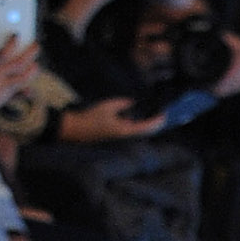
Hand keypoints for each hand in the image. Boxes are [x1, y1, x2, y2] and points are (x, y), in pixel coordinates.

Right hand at [52, 95, 166, 145]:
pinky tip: (139, 115)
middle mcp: (124, 136)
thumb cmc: (91, 118)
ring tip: (154, 112)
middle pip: (145, 131)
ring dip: (146, 123)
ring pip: (138, 130)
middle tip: (162, 113)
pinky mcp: (115, 134)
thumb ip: (123, 104)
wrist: (75, 130)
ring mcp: (120, 136)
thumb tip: (132, 103)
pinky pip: (130, 129)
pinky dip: (137, 123)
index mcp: (124, 131)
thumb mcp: (108, 106)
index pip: (146, 127)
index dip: (157, 121)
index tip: (164, 114)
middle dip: (155, 123)